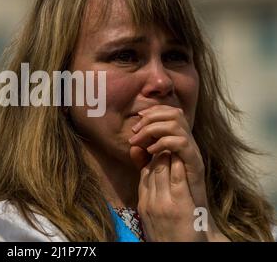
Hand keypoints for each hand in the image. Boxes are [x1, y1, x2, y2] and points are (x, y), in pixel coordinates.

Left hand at [128, 105, 227, 240]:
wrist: (192, 216)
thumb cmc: (174, 194)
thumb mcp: (154, 173)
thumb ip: (144, 161)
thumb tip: (132, 146)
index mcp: (179, 141)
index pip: (169, 113)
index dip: (152, 112)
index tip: (137, 120)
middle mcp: (188, 143)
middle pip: (174, 114)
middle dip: (151, 118)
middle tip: (135, 131)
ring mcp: (193, 152)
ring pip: (177, 124)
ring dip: (153, 128)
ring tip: (140, 140)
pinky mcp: (196, 163)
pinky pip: (182, 143)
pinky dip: (163, 142)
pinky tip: (151, 151)